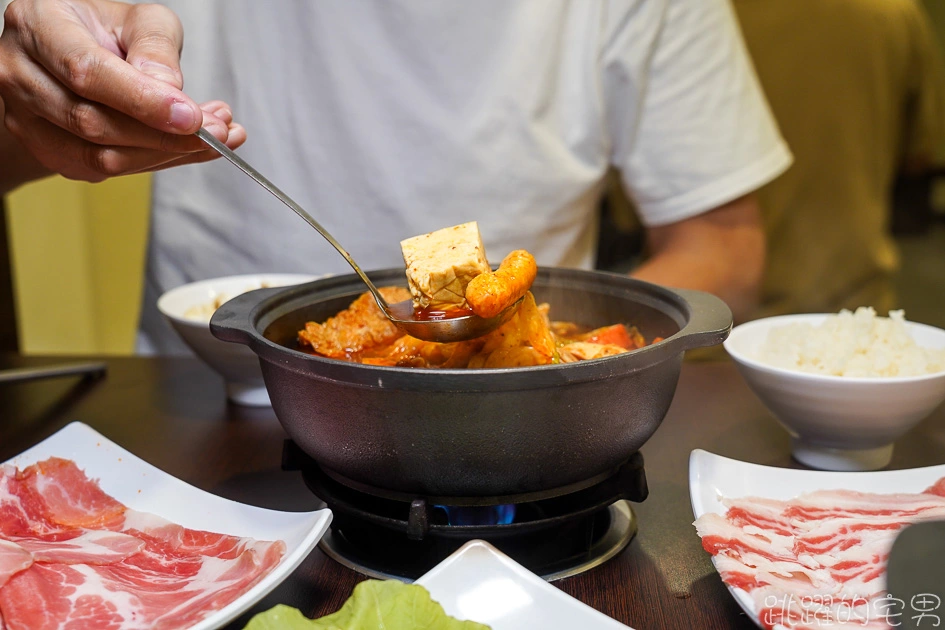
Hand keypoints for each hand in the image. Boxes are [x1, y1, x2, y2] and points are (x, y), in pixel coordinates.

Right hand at [0, 0, 245, 182]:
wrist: (70, 54)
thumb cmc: (103, 30)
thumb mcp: (138, 19)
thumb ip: (155, 47)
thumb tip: (170, 93)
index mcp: (38, 25)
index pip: (87, 72)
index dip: (143, 101)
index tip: (192, 117)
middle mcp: (21, 73)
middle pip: (94, 123)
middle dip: (166, 135)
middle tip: (220, 130)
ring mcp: (26, 119)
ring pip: (101, 157)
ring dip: (168, 154)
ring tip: (216, 138)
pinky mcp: (48, 152)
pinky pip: (105, 172)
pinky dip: (157, 163)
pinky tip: (190, 148)